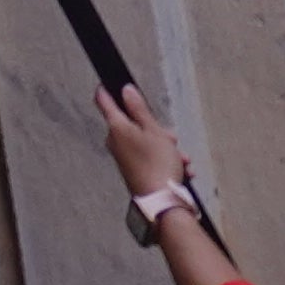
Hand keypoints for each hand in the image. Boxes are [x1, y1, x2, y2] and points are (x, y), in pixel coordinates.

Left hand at [97, 84, 196, 211]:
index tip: (111, 82)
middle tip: (170, 138)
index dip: (108, 89)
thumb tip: (126, 90)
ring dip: (166, 148)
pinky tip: (180, 170)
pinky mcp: (133, 170)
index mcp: (116, 127)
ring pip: (147, 142)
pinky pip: (151, 158)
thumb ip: (139, 109)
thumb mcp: (154, 130)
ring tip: (179, 159)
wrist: (161, 202)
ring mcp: (124, 157)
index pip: (104, 100)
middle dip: (156, 128)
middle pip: (133, 123)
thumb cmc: (158, 166)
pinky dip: (167, 161)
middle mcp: (115, 141)